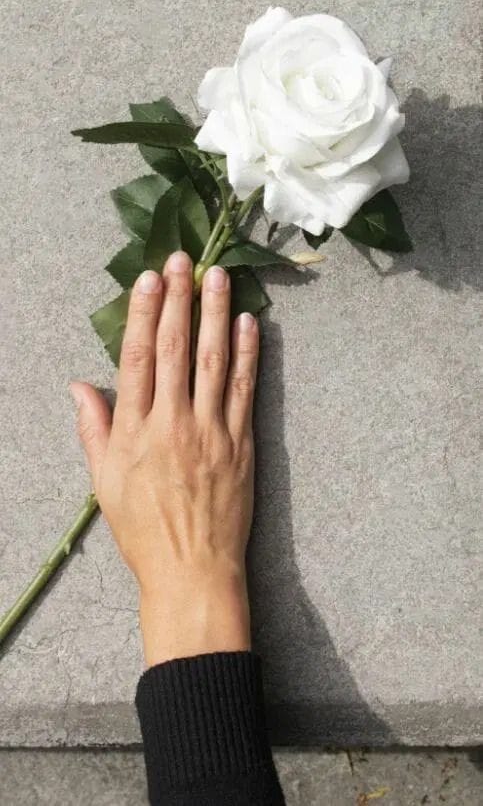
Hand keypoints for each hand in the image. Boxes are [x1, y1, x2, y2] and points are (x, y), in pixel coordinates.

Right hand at [71, 252, 258, 665]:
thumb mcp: (104, 482)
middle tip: (182, 259)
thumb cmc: (142, 529)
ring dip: (216, 313)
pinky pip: (245, 390)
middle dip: (178, 299)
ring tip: (218, 276)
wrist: (193, 571)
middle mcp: (173, 423)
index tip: (148, 279)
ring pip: (214, 360)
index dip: (143, 314)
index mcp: (135, 431)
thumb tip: (79, 385)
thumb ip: (94, 429)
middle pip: (176, 349)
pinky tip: (249, 324)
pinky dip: (248, 355)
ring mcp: (212, 431)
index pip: (138, 359)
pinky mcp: (242, 443)